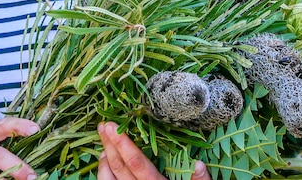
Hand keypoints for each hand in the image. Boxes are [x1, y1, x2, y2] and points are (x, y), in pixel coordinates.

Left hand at [96, 122, 210, 179]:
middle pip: (119, 168)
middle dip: (109, 145)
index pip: (136, 162)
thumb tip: (199, 165)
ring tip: (103, 146)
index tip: (112, 126)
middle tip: (103, 126)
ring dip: (104, 162)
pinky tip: (106, 168)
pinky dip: (105, 178)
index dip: (123, 143)